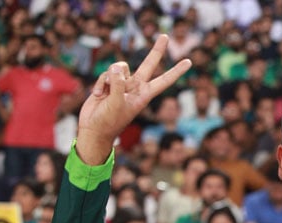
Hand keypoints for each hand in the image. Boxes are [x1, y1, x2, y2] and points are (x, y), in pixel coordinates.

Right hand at [76, 35, 190, 164]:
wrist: (93, 128)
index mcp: (144, 95)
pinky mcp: (109, 83)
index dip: (176, 71)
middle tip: (165, 35)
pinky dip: (100, 83)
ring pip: (120, 67)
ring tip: (106, 94)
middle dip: (157, 50)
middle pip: (149, 64)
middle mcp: (136, 87)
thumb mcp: (117, 104)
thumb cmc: (108, 121)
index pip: (164, 81)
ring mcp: (122, 84)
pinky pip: (106, 74)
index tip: (189, 62)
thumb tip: (117, 67)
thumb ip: (119, 84)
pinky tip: (98, 96)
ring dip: (110, 78)